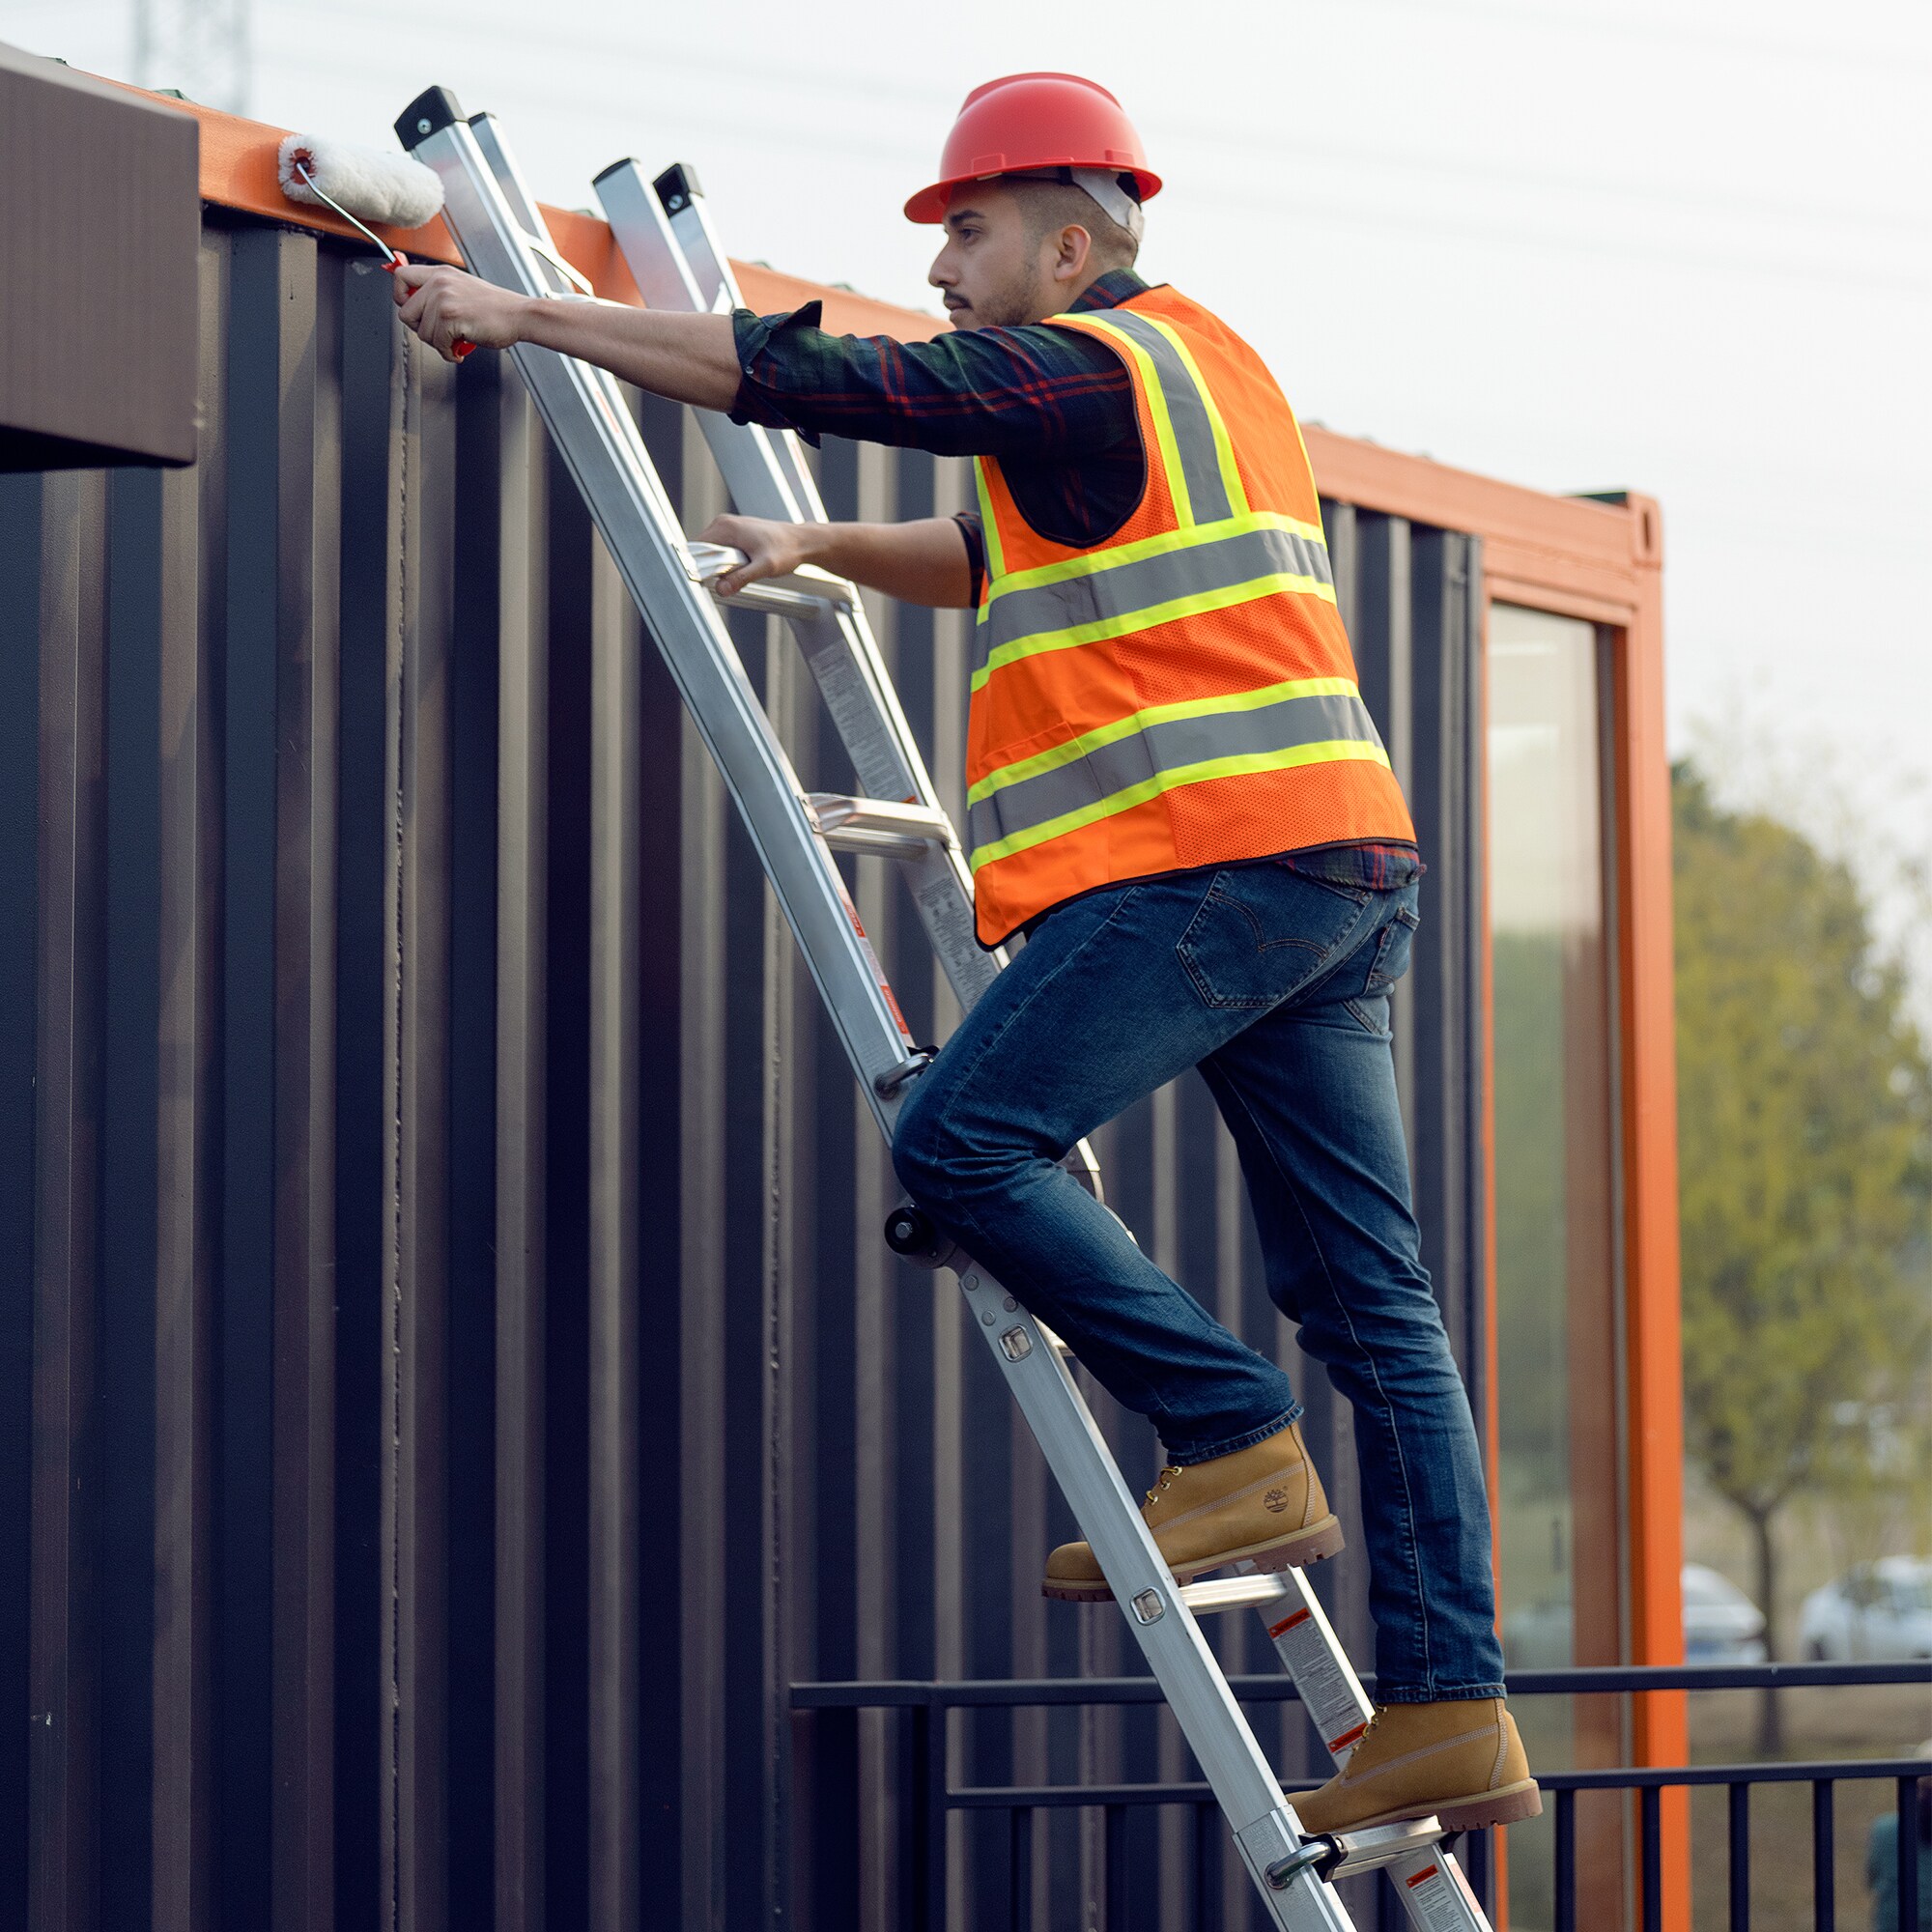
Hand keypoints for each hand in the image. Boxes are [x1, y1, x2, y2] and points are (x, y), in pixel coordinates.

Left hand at [391, 261, 528, 361]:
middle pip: (405, 311)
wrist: (519, 315)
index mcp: (441, 273)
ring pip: (422, 332)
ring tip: (454, 342)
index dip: (400, 297)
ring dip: (438, 344)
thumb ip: (440, 292)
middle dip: (420, 329)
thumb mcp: (463, 289)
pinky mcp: (450, 317)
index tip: (413, 310)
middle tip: (437, 333)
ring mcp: (444, 299)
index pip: (401, 276)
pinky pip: (437, 343)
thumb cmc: (497, 308)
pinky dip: (448, 352)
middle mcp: (439, 283)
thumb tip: (419, 306)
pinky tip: (459, 349)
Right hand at [696, 514, 816, 596]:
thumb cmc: (786, 550)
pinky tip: (742, 566)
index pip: (696, 548)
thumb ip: (741, 578)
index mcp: (726, 527)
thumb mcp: (764, 567)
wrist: (801, 541)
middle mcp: (724, 524)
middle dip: (710, 568)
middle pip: (701, 551)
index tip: (706, 580)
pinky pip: (720, 551)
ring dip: (719, 566)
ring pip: (711, 552)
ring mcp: (728, 528)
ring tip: (740, 569)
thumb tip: (721, 589)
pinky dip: (726, 562)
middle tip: (729, 578)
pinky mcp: (734, 534)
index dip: (697, 566)